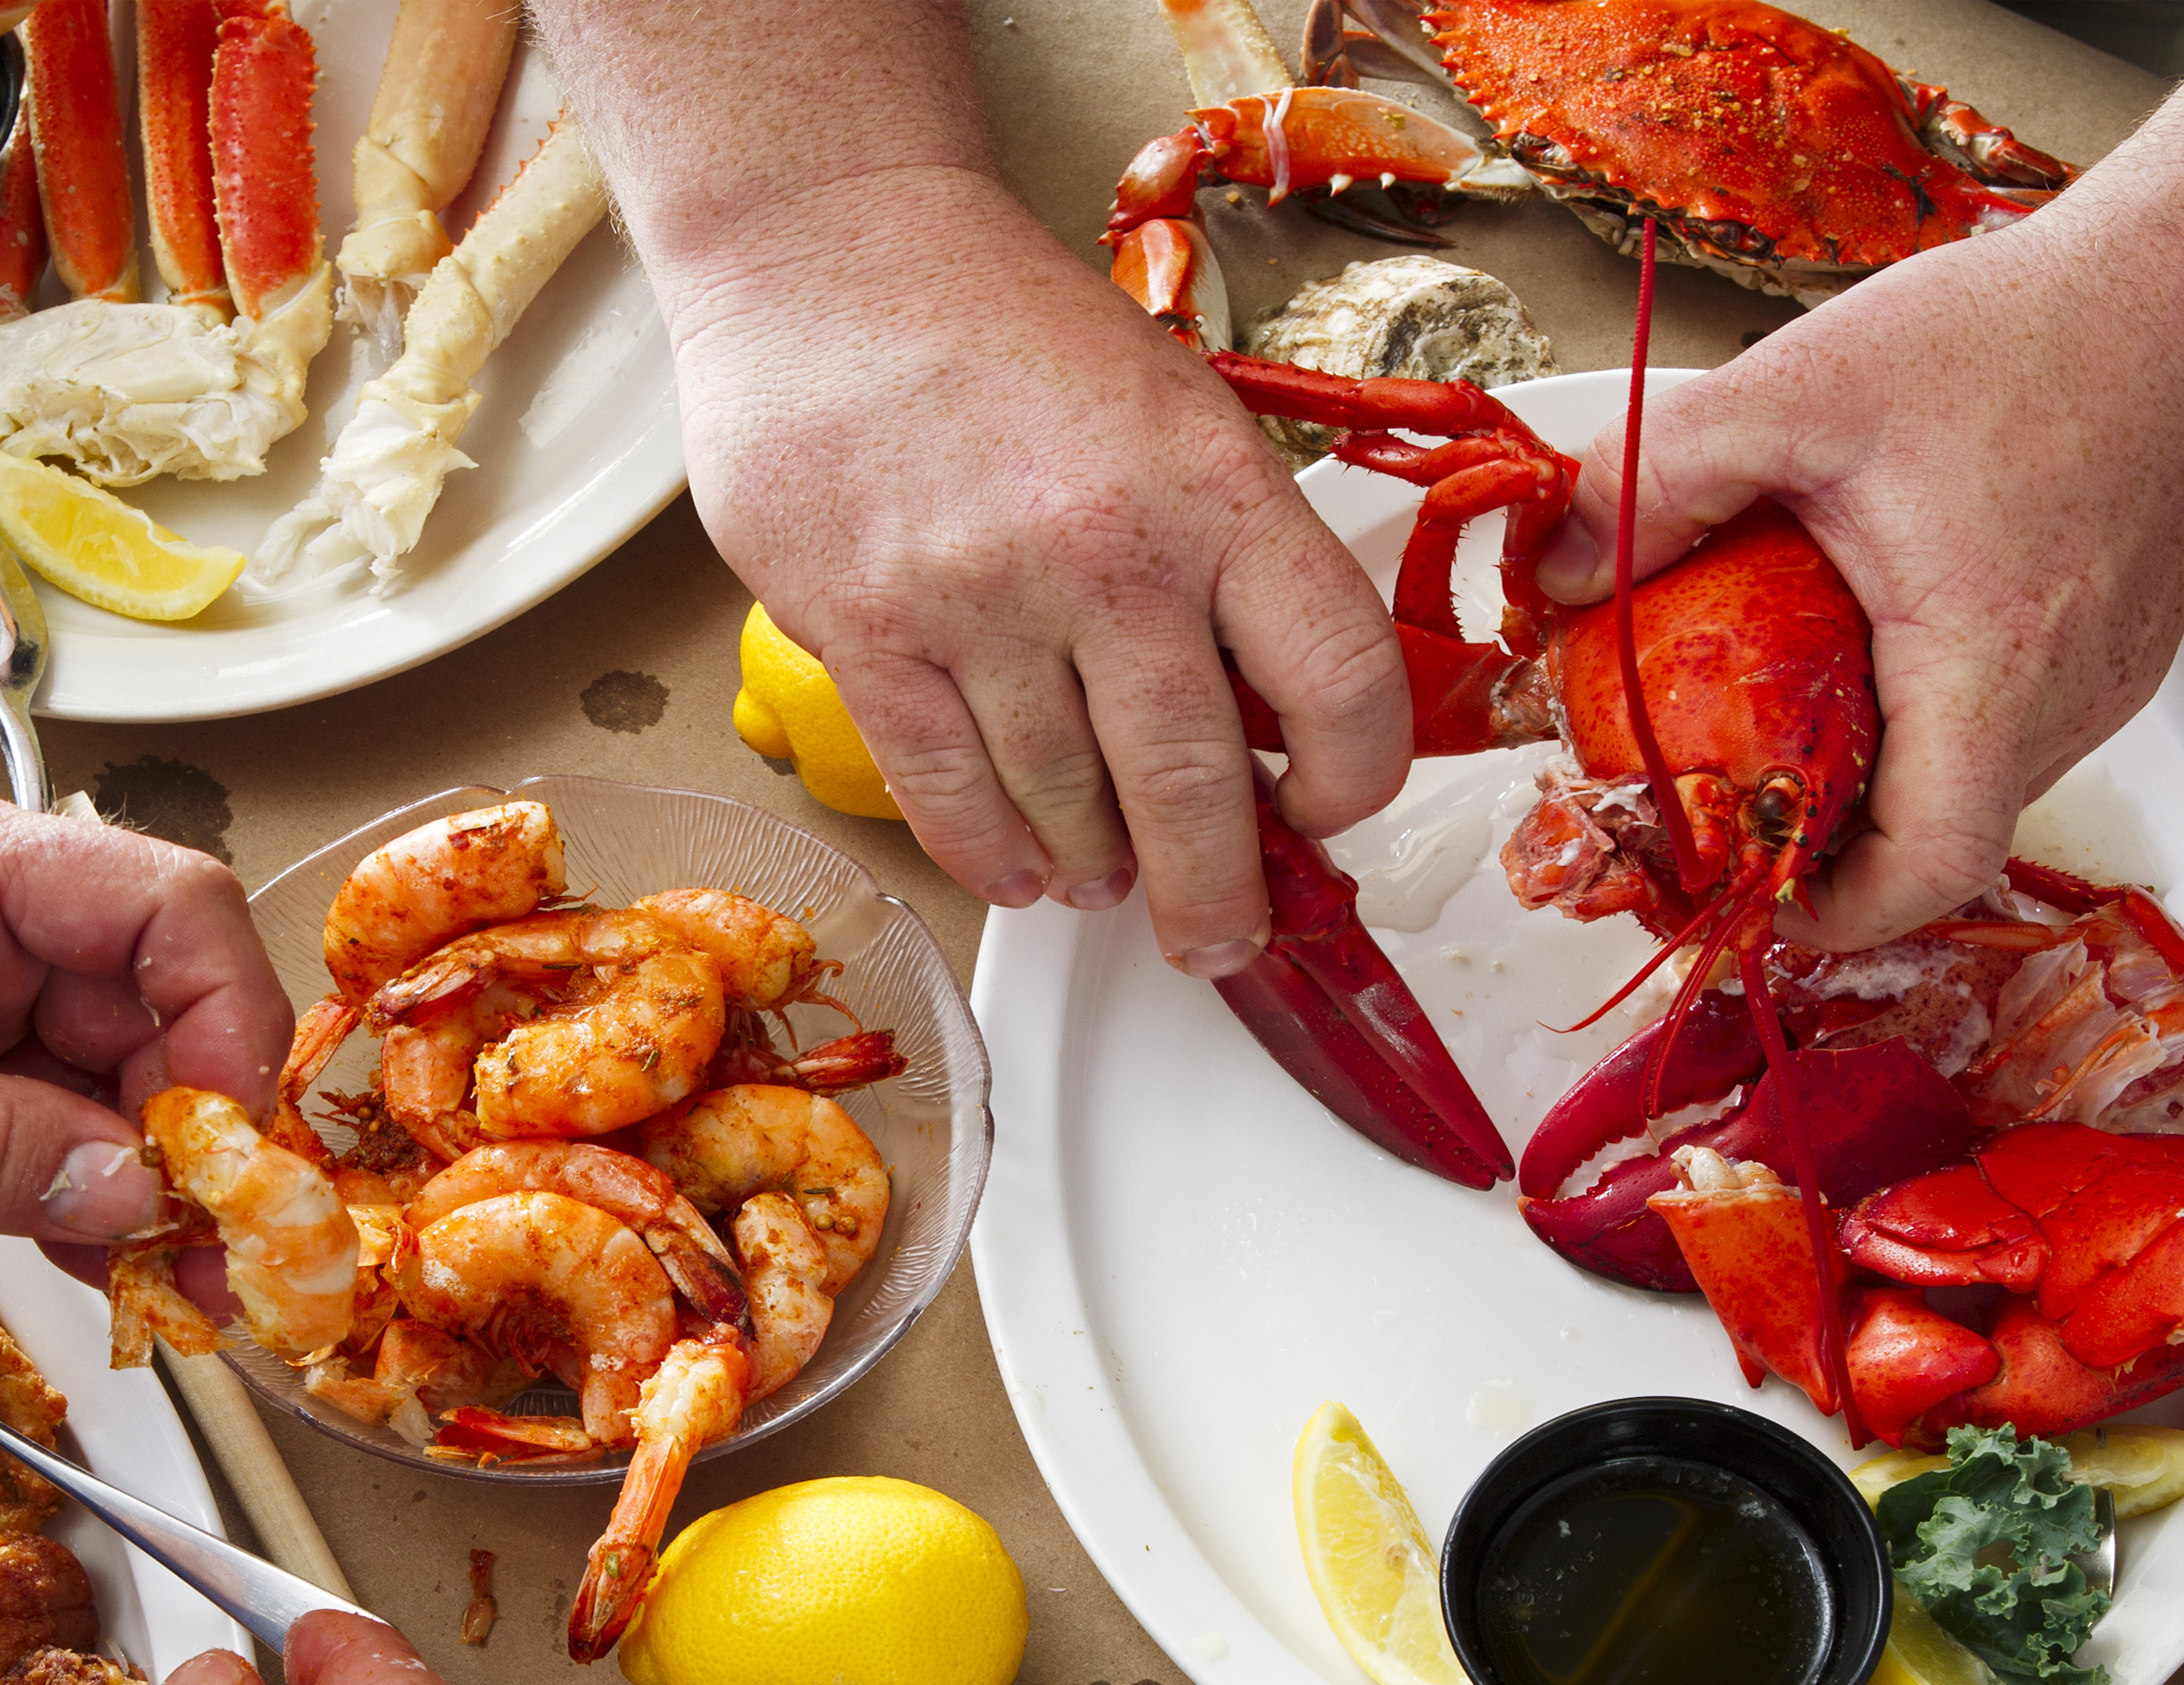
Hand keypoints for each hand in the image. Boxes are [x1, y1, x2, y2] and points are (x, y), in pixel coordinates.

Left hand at [0, 775, 286, 1234]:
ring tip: (171, 1291)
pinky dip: (63, 1183)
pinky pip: (20, 1106)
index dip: (228, 1025)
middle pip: (146, 994)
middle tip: (215, 1264)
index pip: (163, 904)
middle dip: (196, 1127)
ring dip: (138, 1173)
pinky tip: (93, 1264)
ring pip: (94, 1063)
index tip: (227, 1158)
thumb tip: (134, 1191)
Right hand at [661, 166, 1408, 972]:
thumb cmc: (1010, 334)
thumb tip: (1267, 725)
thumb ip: (1224, 558)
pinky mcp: (866, 632)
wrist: (831, 251)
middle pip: (1192, 782)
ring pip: (1064, 806)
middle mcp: (1104, 550)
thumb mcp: (1172, 414)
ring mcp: (977, 599)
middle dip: (1217, 892)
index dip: (1353, 776)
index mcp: (1212, 486)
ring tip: (1103, 882)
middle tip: (1221, 933)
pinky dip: (990, 854)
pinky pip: (946, 791)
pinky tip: (1017, 868)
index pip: (1337, 675)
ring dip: (1094, 869)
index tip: (1328, 810)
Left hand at [1537, 228, 2183, 950]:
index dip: (1834, 912)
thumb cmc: (2022, 329)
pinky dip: (1937, 719)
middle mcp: (2072, 698)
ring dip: (1883, 775)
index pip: (1928, 868)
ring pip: (1981, 783)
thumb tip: (1552, 571)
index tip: (1751, 887)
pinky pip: (2018, 726)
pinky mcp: (2126, 646)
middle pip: (1943, 838)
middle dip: (1831, 842)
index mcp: (1993, 666)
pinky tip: (1874, 645)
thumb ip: (1659, 479)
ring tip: (1789, 717)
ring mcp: (2112, 680)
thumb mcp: (1798, 388)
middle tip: (1734, 798)